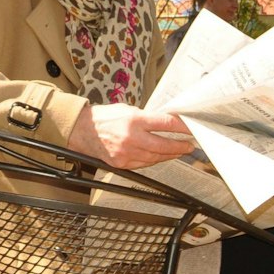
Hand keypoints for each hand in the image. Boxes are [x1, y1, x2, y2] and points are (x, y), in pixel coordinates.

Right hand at [70, 102, 193, 167]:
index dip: (182, 127)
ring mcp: (126, 153)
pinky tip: (160, 156)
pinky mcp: (121, 164)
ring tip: (178, 151)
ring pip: (155, 157)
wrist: (82, 131)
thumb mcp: (128, 109)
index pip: (165, 124)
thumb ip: (147, 117)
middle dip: (180, 147)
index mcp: (134, 120)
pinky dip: (154, 160)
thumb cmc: (106, 118)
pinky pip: (144, 164)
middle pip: (164, 145)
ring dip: (169, 155)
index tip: (192, 129)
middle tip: (189, 146)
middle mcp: (131, 138)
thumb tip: (167, 122)